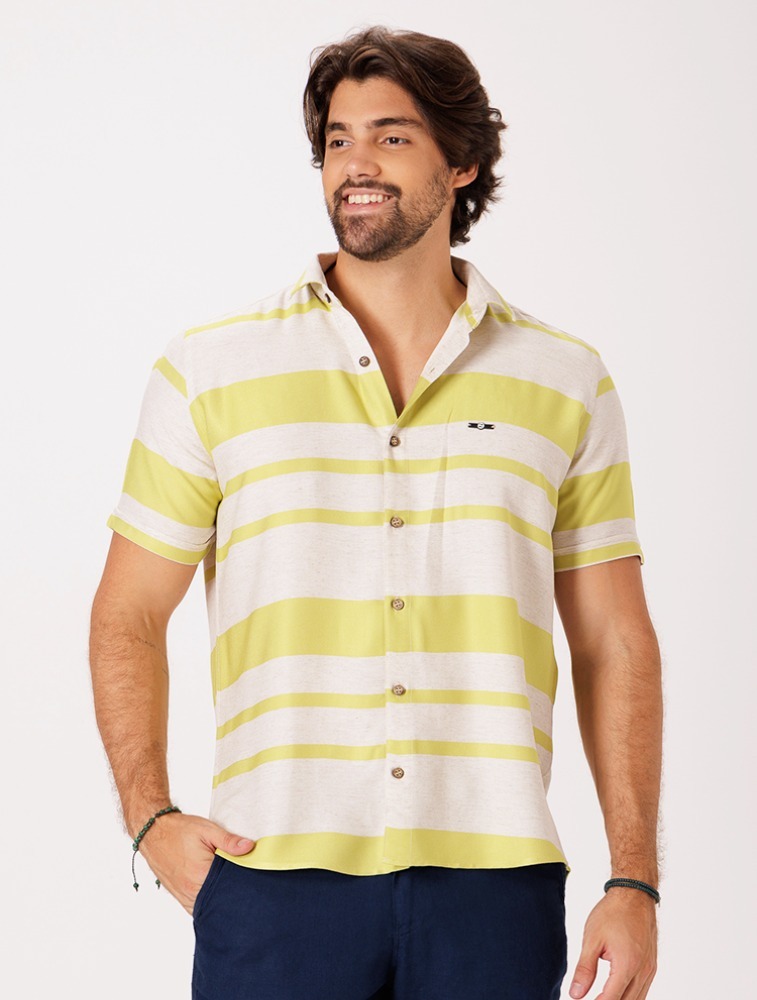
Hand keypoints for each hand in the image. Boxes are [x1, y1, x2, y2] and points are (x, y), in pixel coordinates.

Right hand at [134, 812, 255, 914]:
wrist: (154, 832)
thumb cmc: (180, 830)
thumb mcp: (207, 830)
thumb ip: (229, 841)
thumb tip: (250, 847)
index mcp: (201, 875)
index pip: (230, 888)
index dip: (242, 881)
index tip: (251, 874)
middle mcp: (191, 891)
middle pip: (220, 900)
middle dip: (232, 892)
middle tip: (241, 879)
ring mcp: (184, 897)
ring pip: (209, 907)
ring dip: (219, 898)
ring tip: (229, 884)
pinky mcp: (179, 897)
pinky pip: (197, 908)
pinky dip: (208, 902)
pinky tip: (215, 891)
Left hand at [569, 889, 657, 998]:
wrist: (634, 894)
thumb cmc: (612, 913)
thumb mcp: (592, 939)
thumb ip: (584, 969)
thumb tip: (575, 995)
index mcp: (627, 965)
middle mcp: (643, 971)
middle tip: (591, 998)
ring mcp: (650, 969)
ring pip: (637, 999)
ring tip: (601, 995)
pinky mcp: (652, 965)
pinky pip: (643, 989)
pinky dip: (630, 995)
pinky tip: (617, 991)